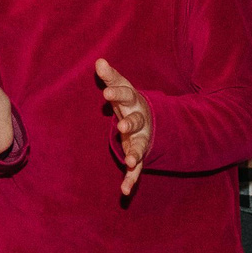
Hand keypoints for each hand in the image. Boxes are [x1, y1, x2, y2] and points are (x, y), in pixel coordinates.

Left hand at [97, 58, 152, 196]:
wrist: (153, 119)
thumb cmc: (129, 102)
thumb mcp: (121, 88)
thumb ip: (110, 77)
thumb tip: (99, 61)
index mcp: (133, 103)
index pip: (126, 95)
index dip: (117, 94)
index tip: (105, 93)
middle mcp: (140, 121)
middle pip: (136, 121)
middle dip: (130, 124)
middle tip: (121, 127)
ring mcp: (141, 138)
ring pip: (140, 146)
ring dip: (136, 153)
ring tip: (132, 161)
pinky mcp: (139, 154)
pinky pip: (137, 170)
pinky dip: (131, 180)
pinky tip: (125, 191)